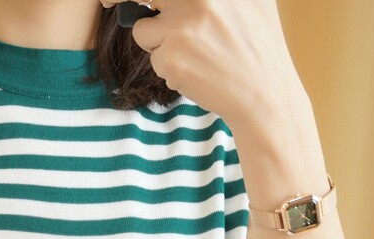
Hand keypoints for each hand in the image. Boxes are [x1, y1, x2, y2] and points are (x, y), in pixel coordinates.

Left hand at [100, 0, 307, 130]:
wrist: (264, 94)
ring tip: (193, 54)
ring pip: (143, 31)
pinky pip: (154, 59)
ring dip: (158, 44)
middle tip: (109, 4)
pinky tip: (196, 72)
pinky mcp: (172, 57)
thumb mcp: (252, 0)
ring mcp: (183, 26)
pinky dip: (168, 67)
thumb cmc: (257, 47)